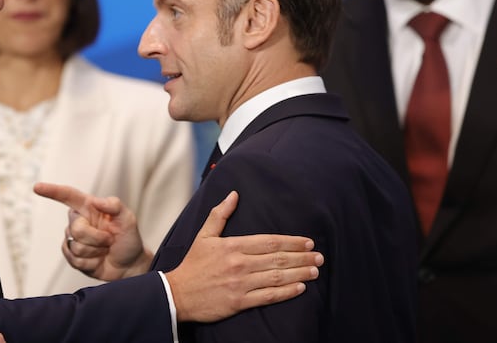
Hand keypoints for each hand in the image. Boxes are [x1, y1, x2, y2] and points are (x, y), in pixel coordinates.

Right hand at [33, 182, 152, 280]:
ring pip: (76, 246)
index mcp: (88, 207)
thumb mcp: (128, 218)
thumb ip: (114, 206)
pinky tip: (98, 260)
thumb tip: (97, 200)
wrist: (129, 264)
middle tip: (110, 240)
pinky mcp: (72, 256)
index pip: (67, 196)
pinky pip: (75, 260)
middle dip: (96, 237)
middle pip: (76, 228)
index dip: (52, 191)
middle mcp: (78, 221)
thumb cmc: (128, 238)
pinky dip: (91, 263)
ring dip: (96, 251)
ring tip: (105, 249)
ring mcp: (73, 239)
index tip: (37, 187)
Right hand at [166, 191, 323, 322]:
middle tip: (319, 257)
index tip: (308, 242)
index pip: (269, 241)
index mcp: (232, 246)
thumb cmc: (192, 265)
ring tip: (315, 271)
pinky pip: (268, 296)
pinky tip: (300, 288)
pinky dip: (286, 292)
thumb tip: (233, 195)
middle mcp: (239, 263)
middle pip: (278, 258)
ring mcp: (241, 283)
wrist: (177, 294)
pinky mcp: (240, 301)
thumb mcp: (203, 236)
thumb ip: (219, 214)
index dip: (291, 241)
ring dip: (299, 273)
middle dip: (302, 257)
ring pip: (277, 276)